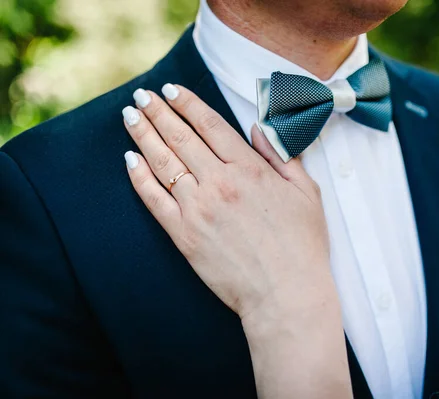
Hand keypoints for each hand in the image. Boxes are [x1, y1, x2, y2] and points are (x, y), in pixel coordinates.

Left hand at [121, 84, 334, 324]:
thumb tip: (258, 128)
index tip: (172, 90)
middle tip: (142, 96)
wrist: (286, 293)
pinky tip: (130, 160)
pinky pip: (154, 200)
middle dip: (158, 112)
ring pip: (163, 163)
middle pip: (181, 138)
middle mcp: (219, 183)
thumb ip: (280, 155)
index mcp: (249, 170)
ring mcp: (198, 209)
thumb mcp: (306, 192)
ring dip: (143, 136)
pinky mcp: (184, 235)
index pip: (210, 126)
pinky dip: (139, 177)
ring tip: (130, 117)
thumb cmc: (302, 245)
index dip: (188, 104)